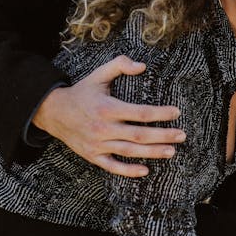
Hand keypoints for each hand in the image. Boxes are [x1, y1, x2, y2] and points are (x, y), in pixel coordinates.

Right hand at [32, 55, 184, 174]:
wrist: (53, 113)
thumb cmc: (82, 93)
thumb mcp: (98, 75)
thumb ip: (119, 65)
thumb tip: (142, 66)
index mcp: (107, 107)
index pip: (140, 112)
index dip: (160, 113)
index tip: (176, 112)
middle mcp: (103, 128)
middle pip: (139, 134)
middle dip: (163, 136)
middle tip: (182, 135)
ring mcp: (98, 144)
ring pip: (129, 151)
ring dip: (152, 152)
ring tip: (172, 151)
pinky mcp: (93, 156)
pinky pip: (112, 166)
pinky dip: (128, 171)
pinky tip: (145, 170)